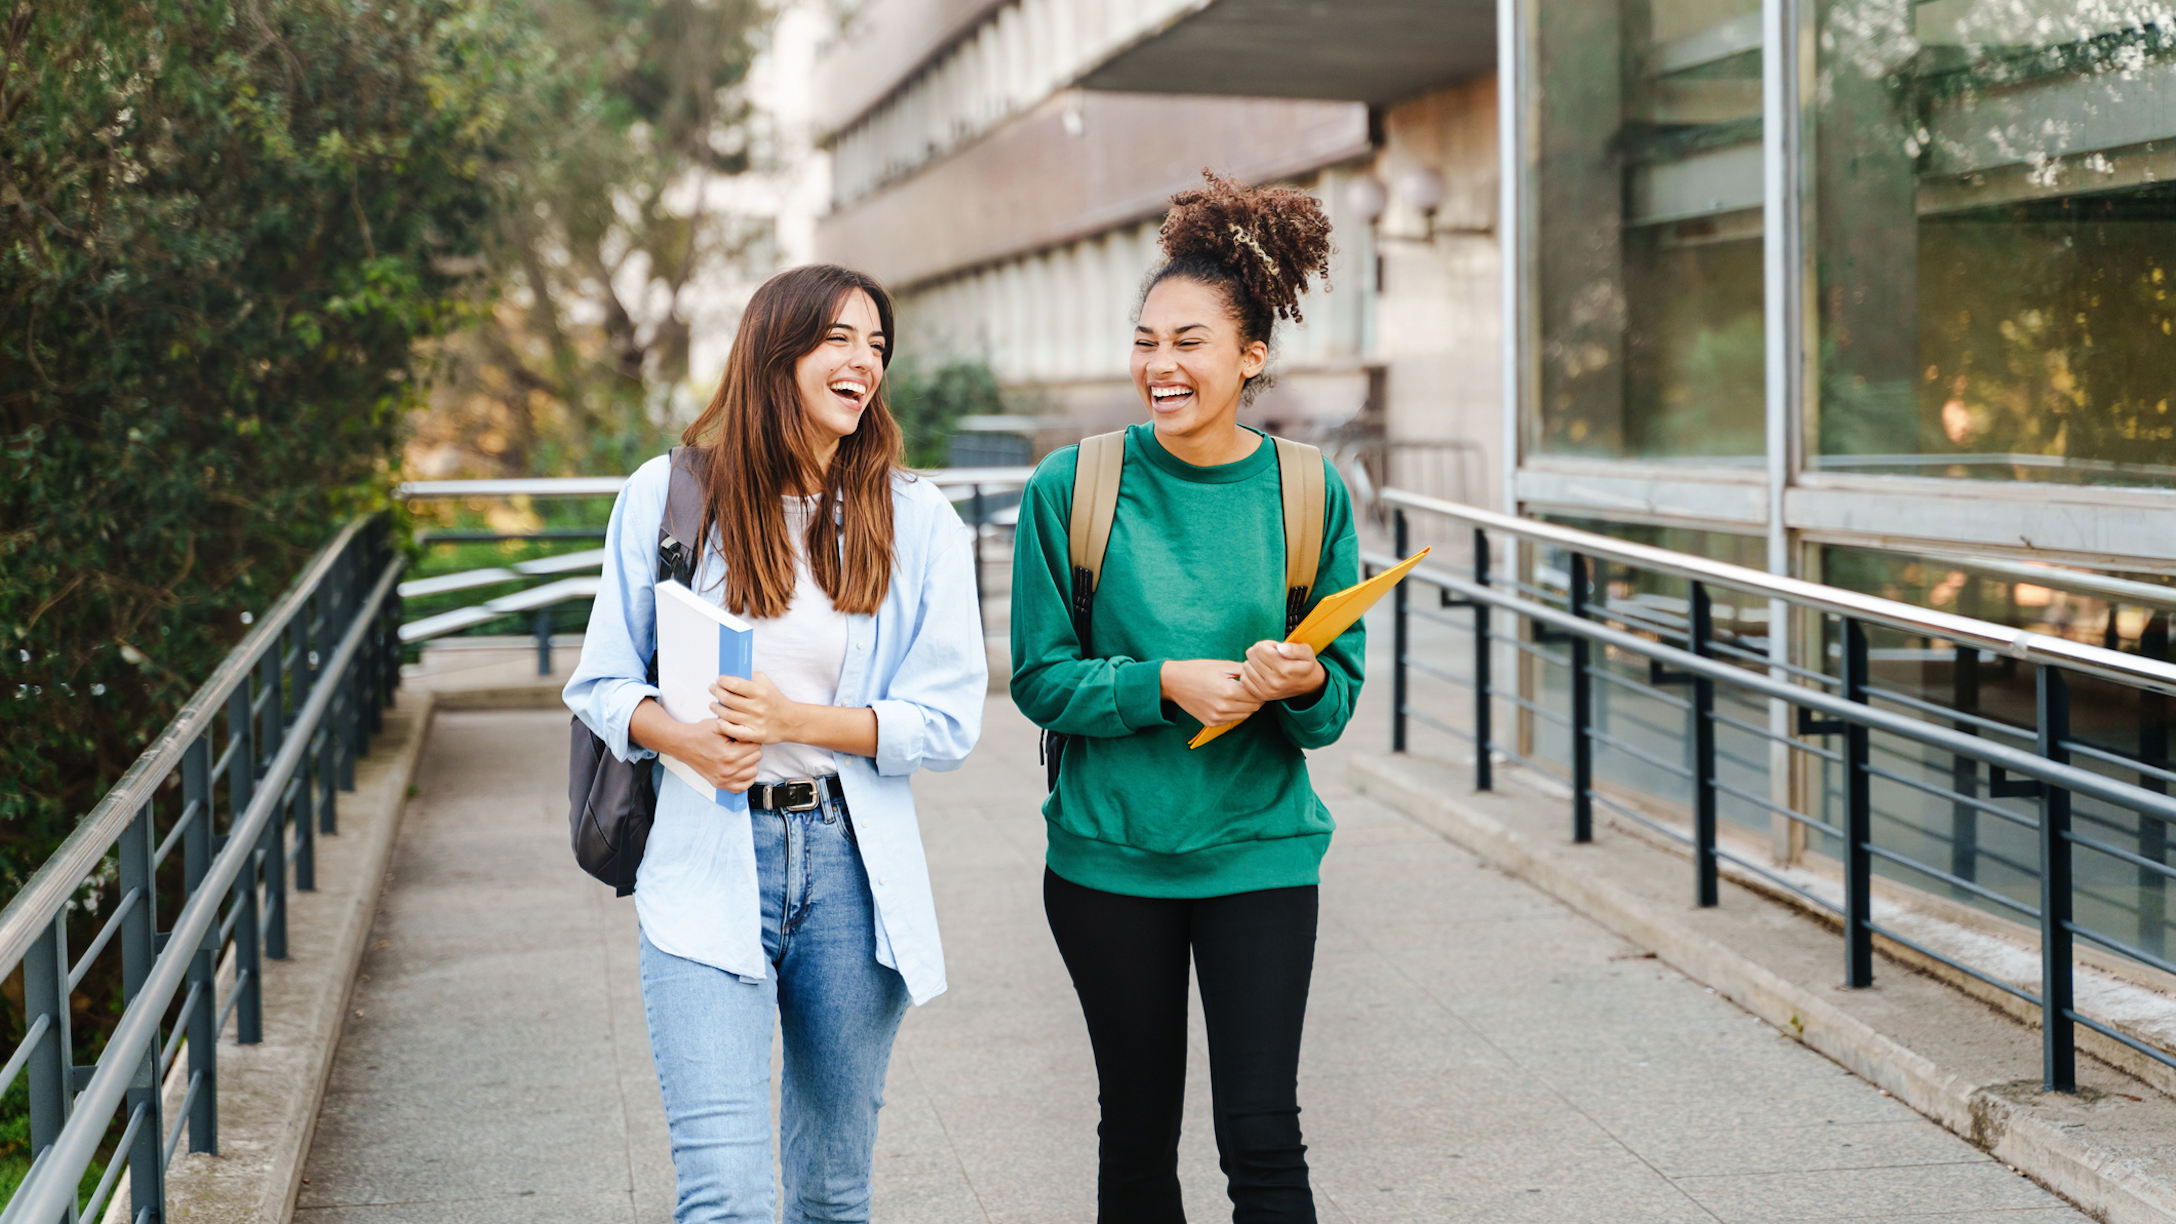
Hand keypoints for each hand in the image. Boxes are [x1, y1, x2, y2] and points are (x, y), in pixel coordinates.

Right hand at [631, 699, 760, 792]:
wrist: (682, 744)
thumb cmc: (700, 733)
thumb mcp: (720, 724)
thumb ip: (738, 727)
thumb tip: (753, 730)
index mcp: (730, 754)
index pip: (756, 746)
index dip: (751, 738)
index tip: (742, 736)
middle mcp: (728, 770)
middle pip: (756, 759)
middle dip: (751, 749)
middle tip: (740, 744)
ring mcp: (724, 779)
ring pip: (753, 772)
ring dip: (750, 763)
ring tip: (740, 755)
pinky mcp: (720, 784)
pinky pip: (743, 787)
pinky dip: (745, 778)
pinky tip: (740, 768)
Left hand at [709, 672, 798, 744]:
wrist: (791, 721)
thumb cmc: (775, 701)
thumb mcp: (766, 683)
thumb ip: (750, 677)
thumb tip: (731, 674)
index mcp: (761, 692)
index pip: (735, 684)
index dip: (723, 681)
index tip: (719, 680)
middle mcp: (758, 707)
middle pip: (728, 699)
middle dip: (716, 692)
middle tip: (712, 689)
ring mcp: (756, 722)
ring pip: (727, 714)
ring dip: (716, 708)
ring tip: (713, 704)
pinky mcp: (755, 735)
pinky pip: (733, 731)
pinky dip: (723, 725)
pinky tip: (719, 720)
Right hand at [1160, 658, 1263, 727]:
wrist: (1174, 682)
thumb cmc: (1199, 670)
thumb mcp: (1223, 666)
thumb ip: (1244, 670)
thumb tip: (1261, 673)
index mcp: (1229, 691)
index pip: (1257, 695)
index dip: (1260, 688)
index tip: (1259, 682)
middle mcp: (1224, 708)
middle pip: (1254, 707)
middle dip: (1256, 698)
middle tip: (1252, 688)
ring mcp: (1217, 717)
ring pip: (1245, 715)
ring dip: (1247, 706)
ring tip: (1240, 694)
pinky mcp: (1211, 723)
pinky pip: (1233, 719)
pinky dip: (1235, 711)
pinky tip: (1229, 701)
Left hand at [1238, 640, 1325, 703]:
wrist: (1307, 685)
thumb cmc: (1305, 664)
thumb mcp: (1306, 652)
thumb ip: (1294, 648)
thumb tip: (1280, 648)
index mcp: (1285, 669)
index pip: (1260, 648)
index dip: (1267, 644)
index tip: (1275, 648)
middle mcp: (1275, 681)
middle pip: (1251, 655)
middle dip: (1259, 651)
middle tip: (1270, 655)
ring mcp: (1267, 690)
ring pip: (1246, 666)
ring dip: (1254, 661)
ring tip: (1266, 663)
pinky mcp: (1261, 695)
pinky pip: (1244, 678)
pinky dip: (1250, 672)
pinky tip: (1259, 670)